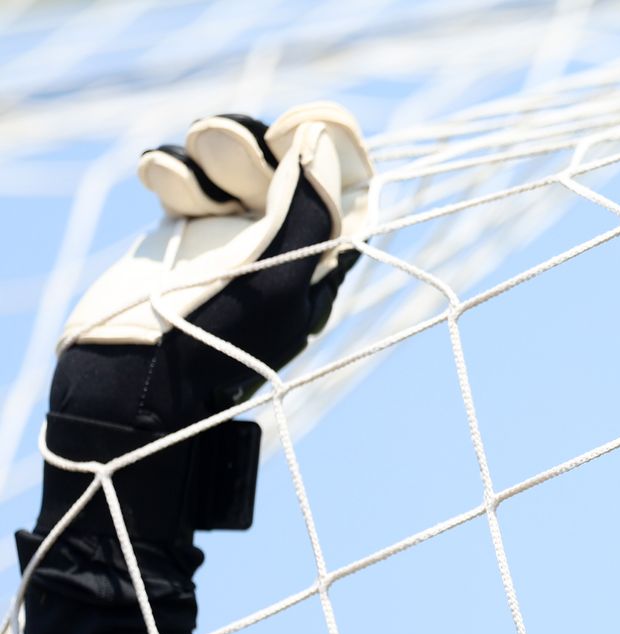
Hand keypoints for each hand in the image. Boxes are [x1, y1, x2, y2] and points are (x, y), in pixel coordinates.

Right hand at [41, 103, 372, 540]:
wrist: (137, 376)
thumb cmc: (218, 338)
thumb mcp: (276, 280)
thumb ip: (307, 211)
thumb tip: (325, 140)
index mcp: (321, 255)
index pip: (343, 182)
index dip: (325, 146)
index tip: (294, 133)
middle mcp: (282, 238)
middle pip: (282, 157)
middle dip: (250, 151)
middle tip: (226, 165)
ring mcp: (231, 230)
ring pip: (230, 155)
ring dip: (208, 156)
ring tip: (189, 187)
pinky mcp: (184, 226)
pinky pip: (185, 171)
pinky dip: (173, 170)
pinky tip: (164, 188)